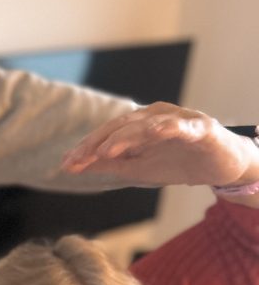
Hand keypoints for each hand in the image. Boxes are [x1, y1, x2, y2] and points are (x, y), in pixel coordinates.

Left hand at [60, 102, 258, 187]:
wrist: (219, 166)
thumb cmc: (176, 163)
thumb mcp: (136, 169)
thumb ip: (107, 165)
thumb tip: (74, 166)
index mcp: (137, 125)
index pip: (106, 135)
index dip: (85, 148)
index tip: (64, 164)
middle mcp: (154, 116)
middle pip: (120, 127)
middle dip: (95, 143)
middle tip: (76, 159)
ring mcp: (177, 119)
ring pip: (145, 125)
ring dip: (124, 138)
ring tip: (105, 152)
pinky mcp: (200, 128)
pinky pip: (181, 126)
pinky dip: (167, 128)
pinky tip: (155, 132)